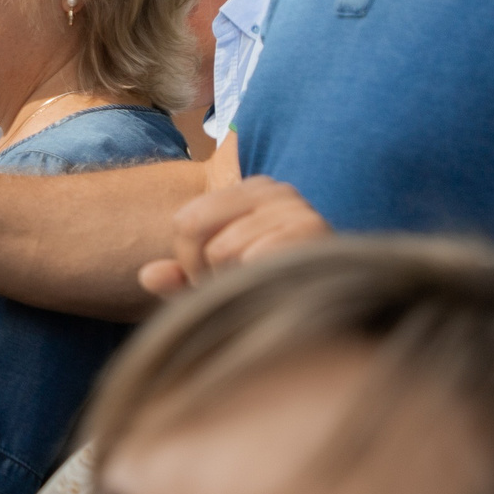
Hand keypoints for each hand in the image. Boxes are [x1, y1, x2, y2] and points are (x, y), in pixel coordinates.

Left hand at [137, 176, 332, 295]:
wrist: (345, 303)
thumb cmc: (278, 290)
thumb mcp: (220, 283)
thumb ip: (181, 278)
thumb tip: (148, 275)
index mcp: (250, 190)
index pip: (184, 220)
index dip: (188, 261)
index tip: (215, 280)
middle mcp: (274, 189)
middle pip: (194, 230)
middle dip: (205, 272)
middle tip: (237, 288)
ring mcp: (296, 207)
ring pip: (222, 250)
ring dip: (233, 282)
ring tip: (263, 287)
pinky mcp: (313, 231)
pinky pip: (254, 258)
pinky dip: (257, 281)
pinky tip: (280, 286)